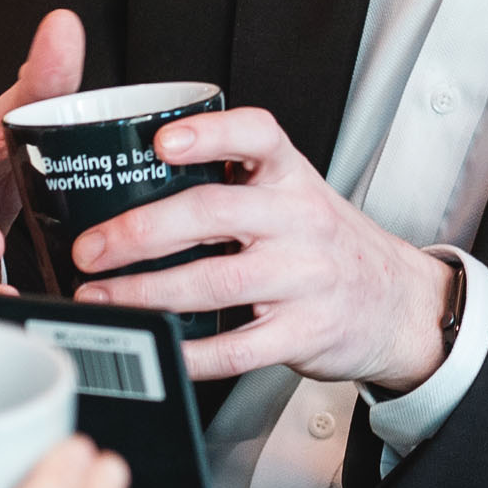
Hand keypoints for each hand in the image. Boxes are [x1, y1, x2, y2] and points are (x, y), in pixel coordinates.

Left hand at [67, 103, 451, 388]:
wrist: (397, 303)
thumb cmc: (326, 244)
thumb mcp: (293, 194)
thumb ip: (231, 183)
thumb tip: (130, 182)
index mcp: (290, 177)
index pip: (257, 136)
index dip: (210, 134)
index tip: (162, 143)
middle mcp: (300, 220)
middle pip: (213, 214)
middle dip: (140, 232)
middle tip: (89, 248)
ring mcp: (304, 277)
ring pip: (215, 283)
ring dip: (147, 292)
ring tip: (101, 297)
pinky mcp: (305, 331)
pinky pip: (237, 347)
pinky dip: (189, 352)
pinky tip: (155, 347)